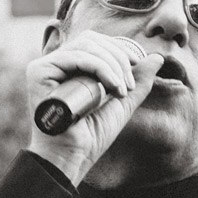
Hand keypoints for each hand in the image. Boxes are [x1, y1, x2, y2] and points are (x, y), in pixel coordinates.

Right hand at [23, 30, 163, 184]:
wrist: (73, 157)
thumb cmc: (92, 136)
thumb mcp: (122, 103)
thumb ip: (139, 81)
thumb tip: (158, 57)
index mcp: (70, 68)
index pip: (96, 42)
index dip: (119, 50)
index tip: (136, 69)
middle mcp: (55, 64)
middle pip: (92, 40)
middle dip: (119, 58)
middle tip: (129, 86)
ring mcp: (45, 66)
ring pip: (87, 46)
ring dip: (113, 65)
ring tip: (121, 91)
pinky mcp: (39, 71)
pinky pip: (76, 56)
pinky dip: (100, 68)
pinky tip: (112, 87)